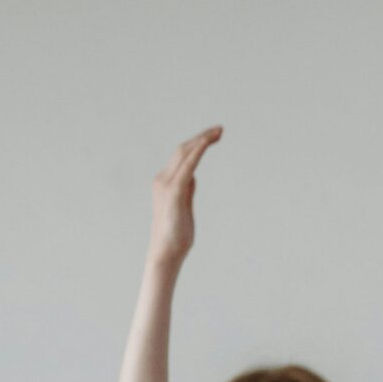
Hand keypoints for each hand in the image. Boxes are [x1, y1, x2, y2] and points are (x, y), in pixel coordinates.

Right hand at [148, 126, 222, 271]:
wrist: (167, 252)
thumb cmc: (176, 233)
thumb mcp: (184, 206)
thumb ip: (186, 189)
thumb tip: (192, 175)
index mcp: (165, 182)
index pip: (182, 155)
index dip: (197, 143)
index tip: (214, 135)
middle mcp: (162, 179)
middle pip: (183, 150)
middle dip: (202, 137)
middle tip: (220, 129)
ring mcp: (166, 185)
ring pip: (184, 154)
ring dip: (202, 141)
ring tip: (218, 132)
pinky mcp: (173, 193)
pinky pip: (187, 167)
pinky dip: (197, 153)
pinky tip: (206, 144)